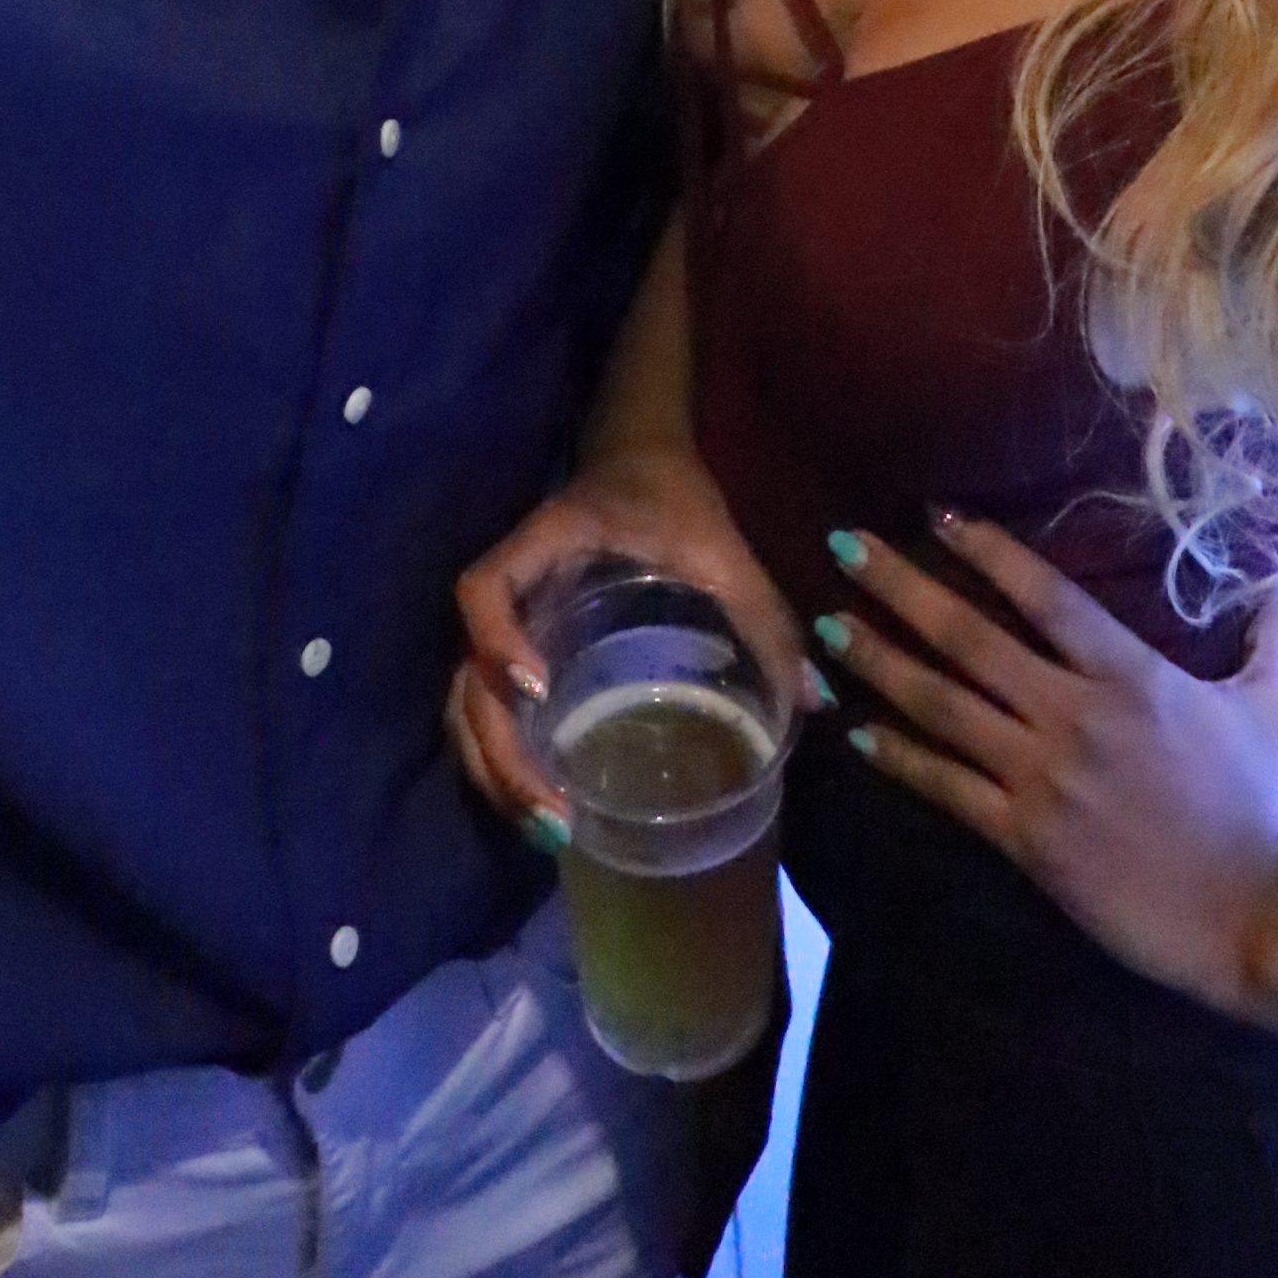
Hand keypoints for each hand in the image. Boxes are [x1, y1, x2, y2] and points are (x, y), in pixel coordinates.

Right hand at [450, 447, 812, 841]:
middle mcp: (511, 589)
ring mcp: (509, 622)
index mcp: (543, 545)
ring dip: (493, 768)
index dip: (496, 641)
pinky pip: (487, 707)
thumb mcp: (718, 544)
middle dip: (499, 753)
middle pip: (465, 678)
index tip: (537, 689)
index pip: (483, 589)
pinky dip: (501, 757)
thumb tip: (811, 699)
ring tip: (548, 825)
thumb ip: (761, 611)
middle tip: (555, 813)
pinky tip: (543, 798)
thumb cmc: (671, 493)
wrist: (640, 453)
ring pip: (466, 703)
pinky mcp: (518, 645)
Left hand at [821, 512, 1277, 1012]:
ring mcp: (1044, 776)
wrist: (1249, 912)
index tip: (933, 515)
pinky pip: (948, 788)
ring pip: (943, 706)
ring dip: (879, 663)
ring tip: (827, 628)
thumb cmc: (1257, 802)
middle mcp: (1074, 713)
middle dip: (899, 587)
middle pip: (969, 636)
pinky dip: (899, 759)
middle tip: (842, 546)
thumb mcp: (1267, 702)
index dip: (984, 549)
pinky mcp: (1026, 838)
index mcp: (1129, 673)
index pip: (1043, 593)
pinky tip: (856, 735)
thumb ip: (1268, 629)